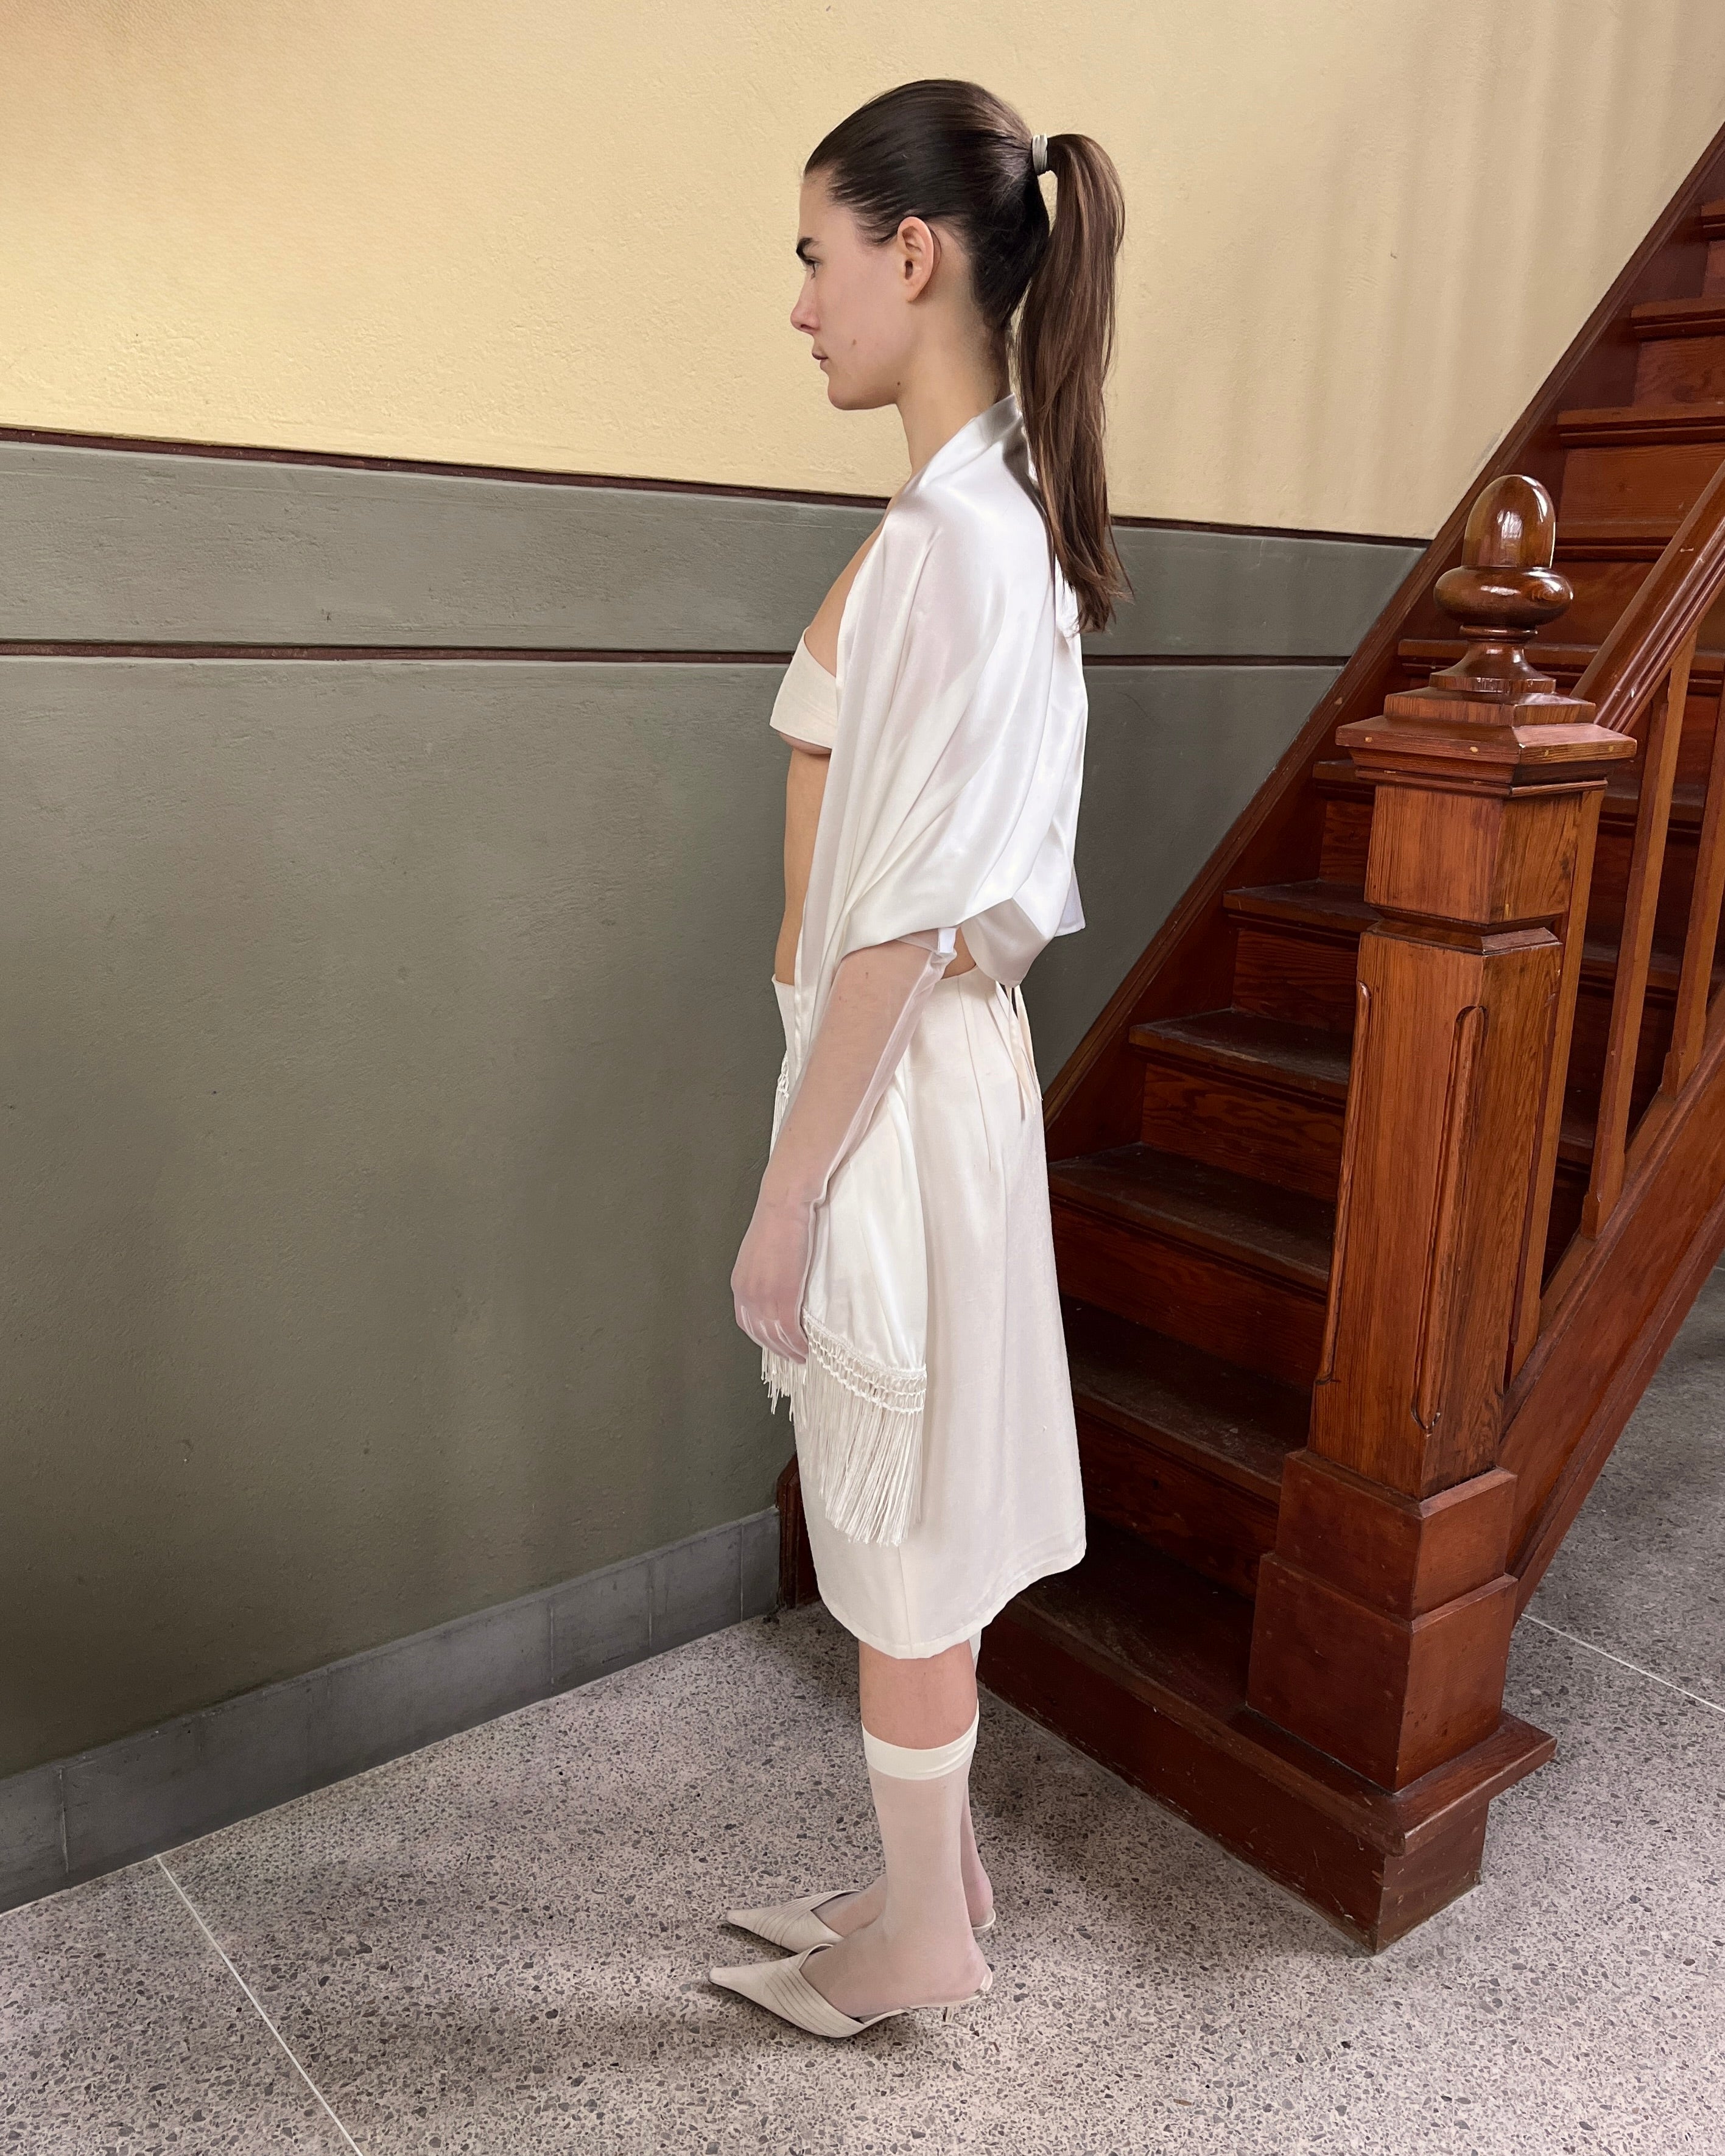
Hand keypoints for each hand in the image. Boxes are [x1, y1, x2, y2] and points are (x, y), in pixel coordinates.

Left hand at [731, 1188, 814, 1361]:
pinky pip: (789, 1329)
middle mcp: (747, 1293)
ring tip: (801, 1356)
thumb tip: (777, 1286)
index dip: (761, 1338)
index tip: (775, 1344)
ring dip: (788, 1350)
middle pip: (759, 1333)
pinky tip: (806, 1347)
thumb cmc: (777, 1222)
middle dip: (775, 1349)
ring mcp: (763, 1296)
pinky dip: (798, 1342)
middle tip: (791, 1356)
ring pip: (774, 1335)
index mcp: (740, 1283)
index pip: (745, 1322)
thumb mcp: (761, 1254)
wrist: (784, 1206)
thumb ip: (764, 1275)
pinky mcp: (783, 1294)